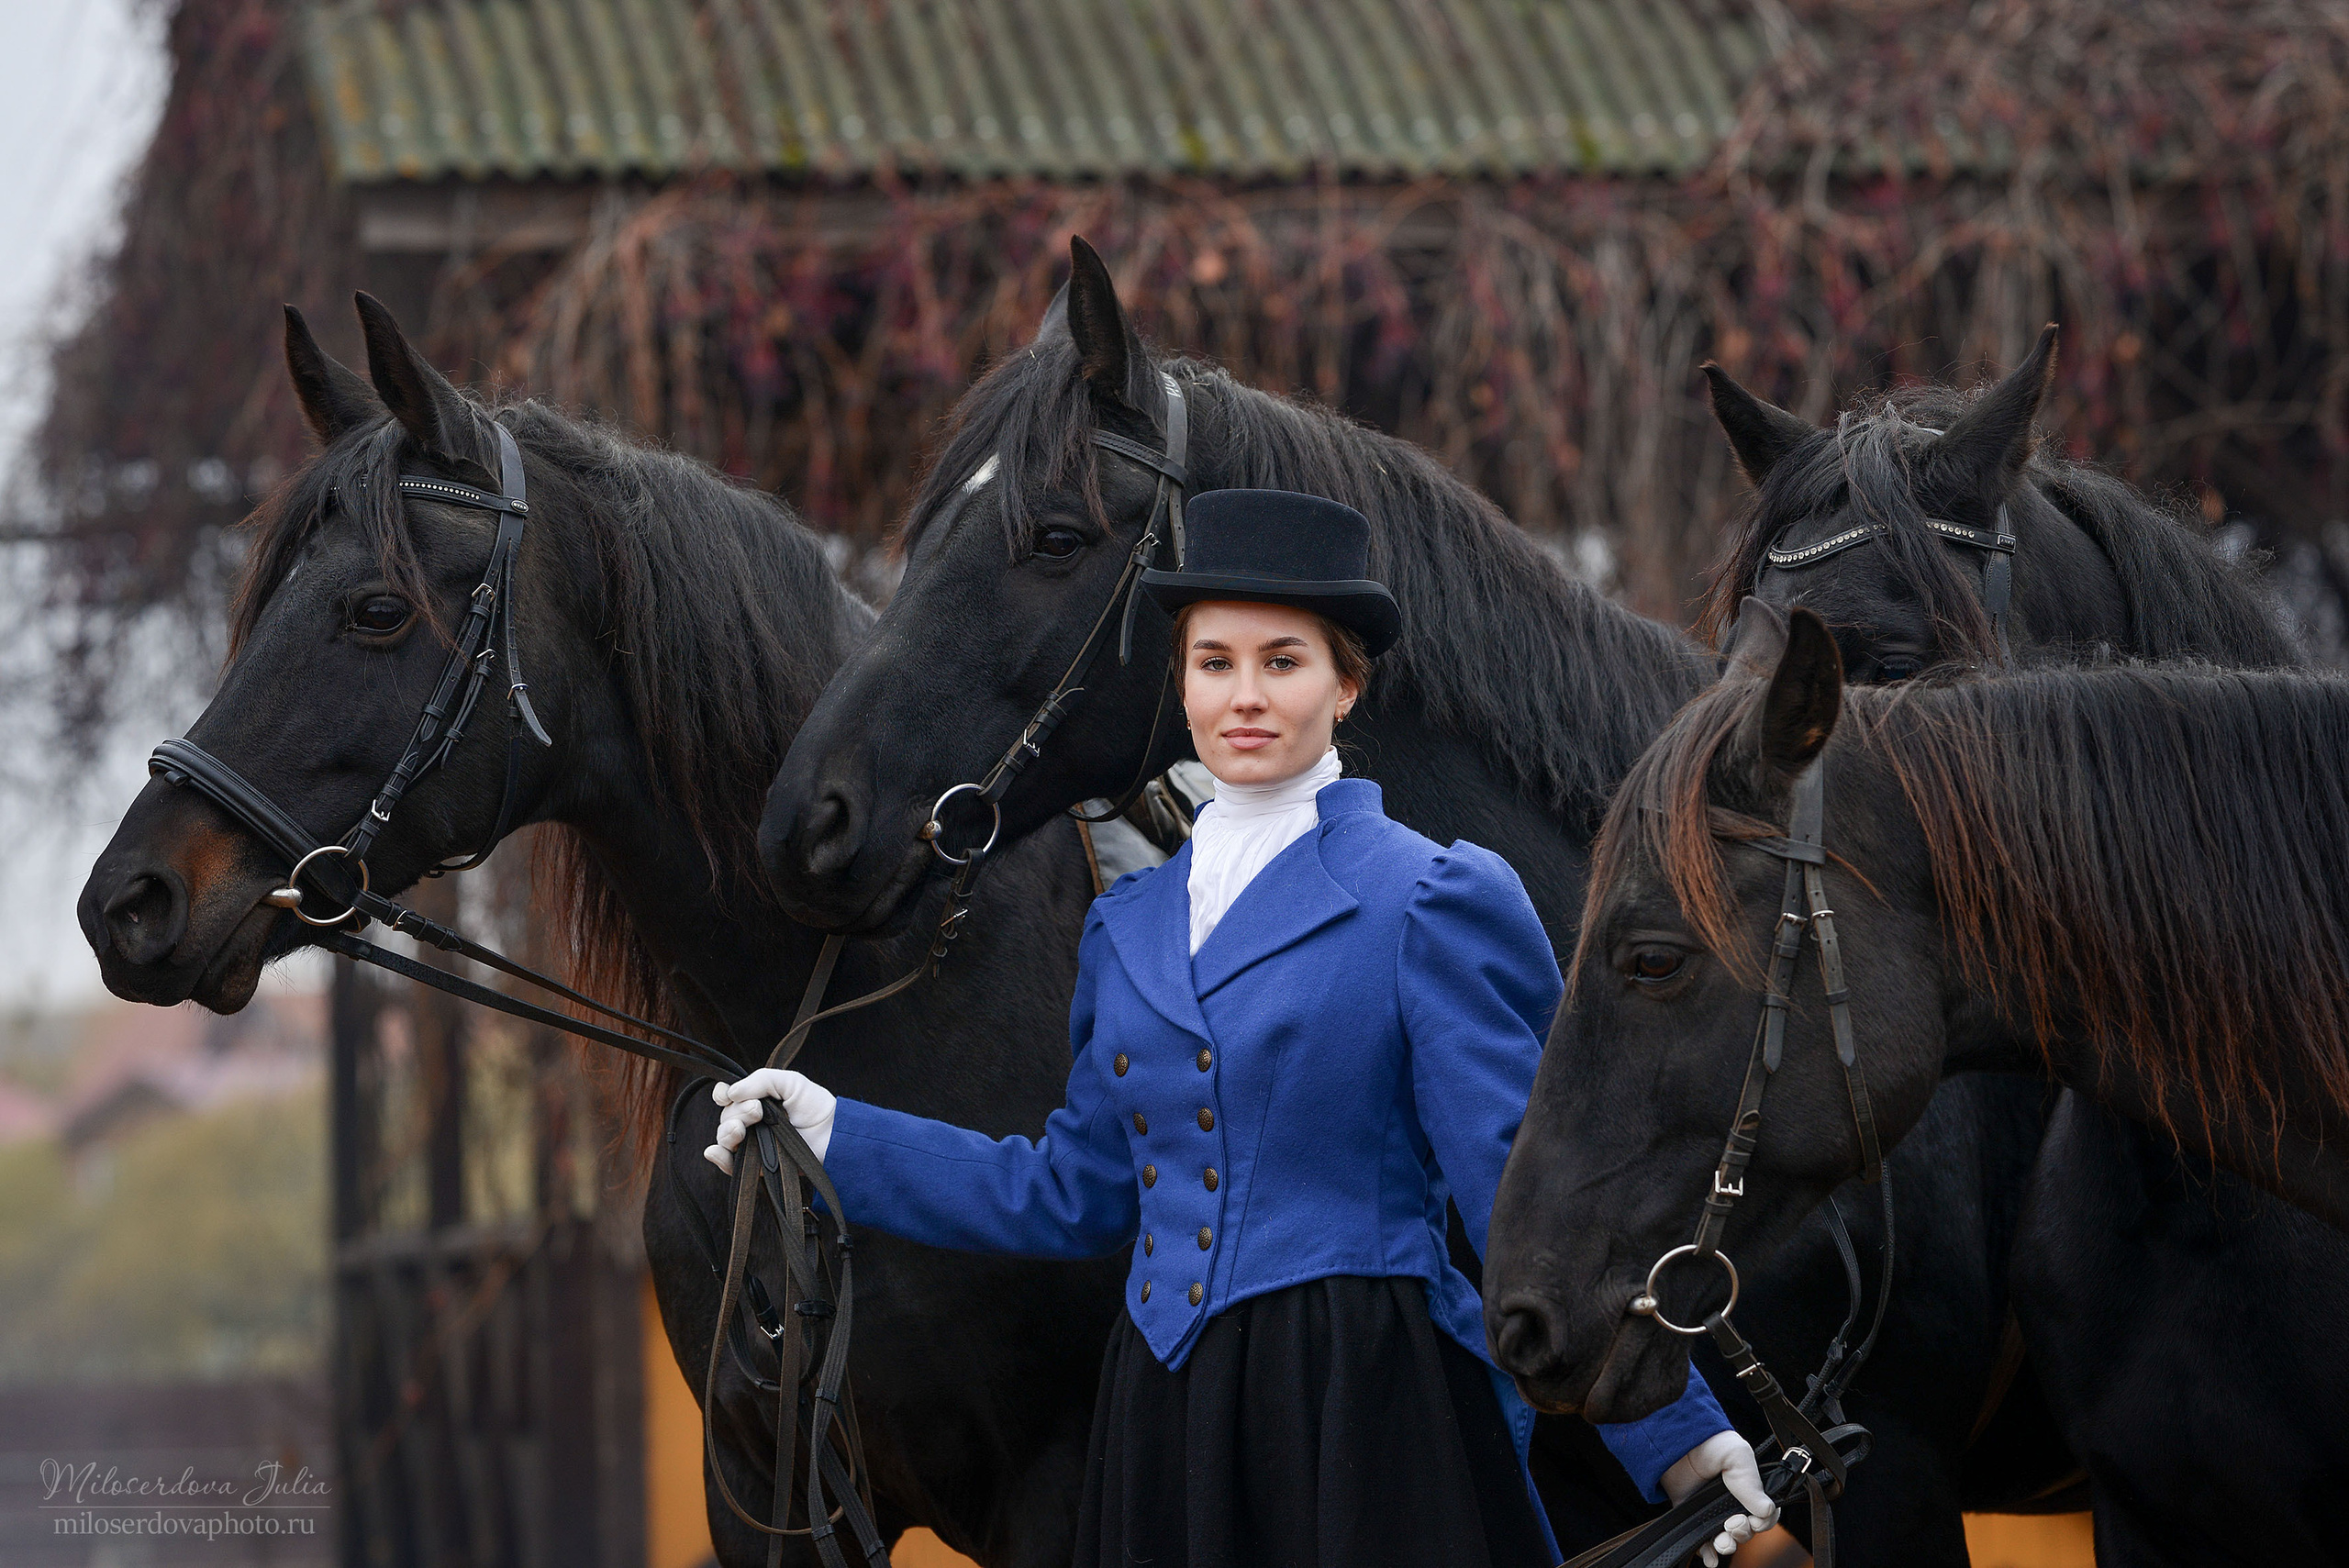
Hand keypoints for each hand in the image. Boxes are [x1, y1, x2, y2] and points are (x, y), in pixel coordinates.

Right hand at [704, 1068, 837, 1171]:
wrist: (833, 1136)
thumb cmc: (815, 1106)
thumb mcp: (790, 1082)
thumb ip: (761, 1080)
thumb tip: (730, 1093)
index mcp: (756, 1100)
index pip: (728, 1096)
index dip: (722, 1094)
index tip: (727, 1095)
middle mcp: (750, 1122)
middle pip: (726, 1116)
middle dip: (737, 1112)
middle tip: (758, 1111)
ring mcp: (752, 1144)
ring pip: (725, 1138)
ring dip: (727, 1132)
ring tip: (741, 1130)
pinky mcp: (756, 1165)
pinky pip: (729, 1164)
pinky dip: (719, 1158)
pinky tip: (717, 1152)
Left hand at [1661, 1430, 1777, 1566]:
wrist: (1675, 1441)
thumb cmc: (1710, 1442)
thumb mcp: (1738, 1456)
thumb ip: (1753, 1484)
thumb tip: (1766, 1510)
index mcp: (1749, 1489)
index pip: (1766, 1515)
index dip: (1764, 1523)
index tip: (1755, 1520)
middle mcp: (1732, 1502)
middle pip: (1747, 1531)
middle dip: (1743, 1533)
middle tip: (1733, 1523)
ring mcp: (1712, 1511)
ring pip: (1727, 1540)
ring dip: (1727, 1546)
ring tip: (1722, 1541)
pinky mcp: (1692, 1516)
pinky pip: (1702, 1541)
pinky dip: (1707, 1554)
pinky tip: (1709, 1558)